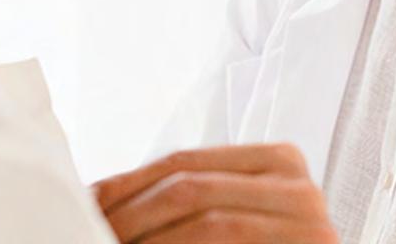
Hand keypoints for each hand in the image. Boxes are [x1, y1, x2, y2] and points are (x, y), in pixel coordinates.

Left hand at [92, 143, 337, 243]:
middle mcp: (300, 186)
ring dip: (151, 241)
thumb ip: (194, 200)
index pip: (185, 162)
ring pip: (208, 224)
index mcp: (279, 159)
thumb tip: (96, 197)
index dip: (128, 183)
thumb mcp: (233, 213)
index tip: (84, 204)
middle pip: (191, 190)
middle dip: (130, 214)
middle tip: (89, 231)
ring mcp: (310, 225)